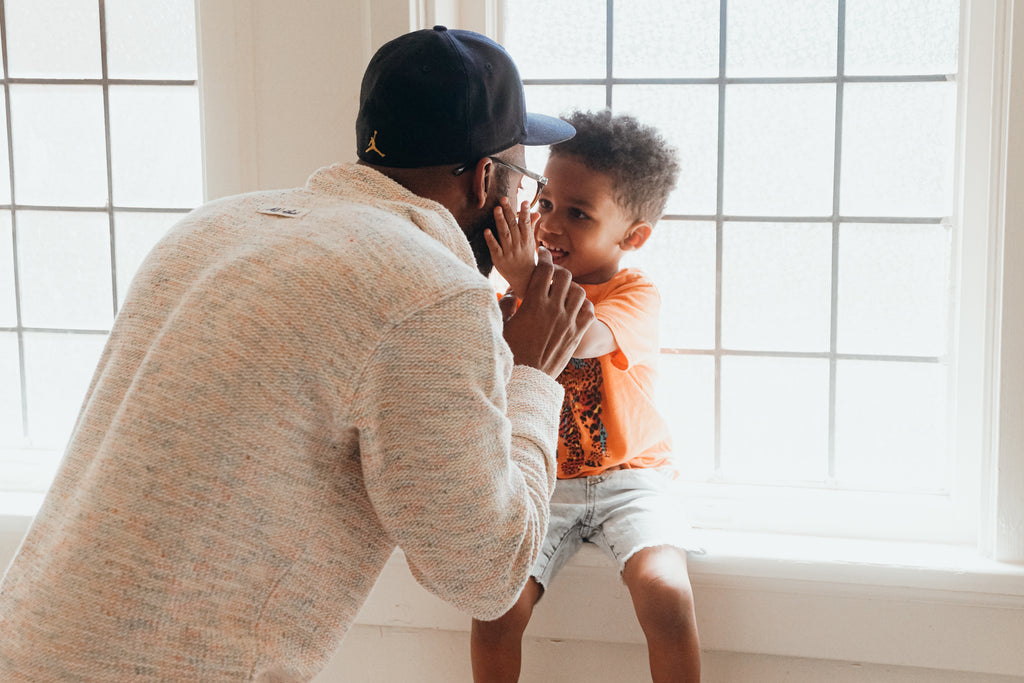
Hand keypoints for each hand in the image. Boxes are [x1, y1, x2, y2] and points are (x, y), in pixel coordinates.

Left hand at [485, 197, 535, 296]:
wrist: (524, 280)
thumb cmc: (526, 258)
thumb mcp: (531, 243)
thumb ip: (531, 227)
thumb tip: (536, 212)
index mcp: (526, 240)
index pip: (526, 224)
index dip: (525, 212)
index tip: (524, 201)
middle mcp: (518, 245)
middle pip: (513, 226)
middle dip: (509, 212)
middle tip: (504, 199)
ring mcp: (509, 252)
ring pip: (504, 234)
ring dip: (500, 221)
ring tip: (496, 209)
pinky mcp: (499, 259)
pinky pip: (495, 248)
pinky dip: (491, 239)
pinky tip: (486, 230)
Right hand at [503, 247, 593, 377]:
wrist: (527, 378)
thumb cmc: (510, 351)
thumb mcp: (502, 325)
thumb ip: (505, 305)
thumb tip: (510, 293)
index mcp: (534, 304)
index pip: (544, 270)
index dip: (543, 258)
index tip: (542, 254)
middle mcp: (554, 310)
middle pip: (565, 276)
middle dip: (558, 271)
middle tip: (553, 274)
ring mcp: (568, 322)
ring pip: (580, 292)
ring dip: (571, 288)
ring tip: (564, 292)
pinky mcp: (577, 334)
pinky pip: (589, 311)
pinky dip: (583, 306)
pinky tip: (574, 309)